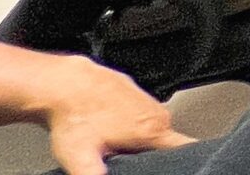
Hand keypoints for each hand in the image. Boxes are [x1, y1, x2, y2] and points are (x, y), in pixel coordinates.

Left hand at [35, 53, 191, 174]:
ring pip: (152, 127)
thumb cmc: (74, 116)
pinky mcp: (133, 92)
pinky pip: (139, 114)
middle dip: (149, 153)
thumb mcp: (81, 159)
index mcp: (152, 130)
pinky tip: (104, 126)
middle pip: (166, 141)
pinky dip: (127, 123)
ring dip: (137, 138)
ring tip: (111, 141)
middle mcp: (155, 112)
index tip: (169, 164)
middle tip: (122, 157)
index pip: (185, 148)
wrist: (64, 85)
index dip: (180, 161)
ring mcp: (145, 100)